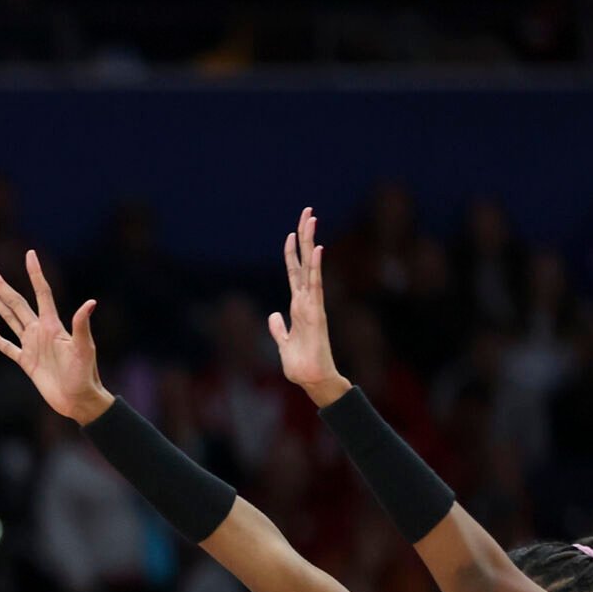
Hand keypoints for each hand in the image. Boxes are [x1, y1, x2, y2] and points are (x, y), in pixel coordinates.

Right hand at [0, 250, 111, 424]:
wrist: (78, 400)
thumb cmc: (85, 375)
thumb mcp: (84, 349)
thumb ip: (82, 326)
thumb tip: (90, 303)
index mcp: (53, 325)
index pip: (41, 293)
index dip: (35, 274)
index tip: (30, 254)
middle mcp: (40, 331)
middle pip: (18, 304)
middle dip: (3, 287)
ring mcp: (32, 346)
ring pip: (11, 319)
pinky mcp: (27, 362)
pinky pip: (8, 347)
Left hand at [267, 207, 348, 402]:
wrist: (311, 379)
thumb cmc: (300, 364)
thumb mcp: (283, 343)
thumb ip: (279, 328)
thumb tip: (274, 316)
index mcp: (298, 306)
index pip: (294, 273)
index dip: (292, 253)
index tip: (291, 233)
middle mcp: (307, 300)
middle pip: (305, 262)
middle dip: (305, 237)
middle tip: (307, 212)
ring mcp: (312, 305)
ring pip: (311, 267)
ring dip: (311, 243)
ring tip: (311, 219)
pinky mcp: (316, 313)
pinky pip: (316, 286)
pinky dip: (316, 267)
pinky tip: (317, 249)